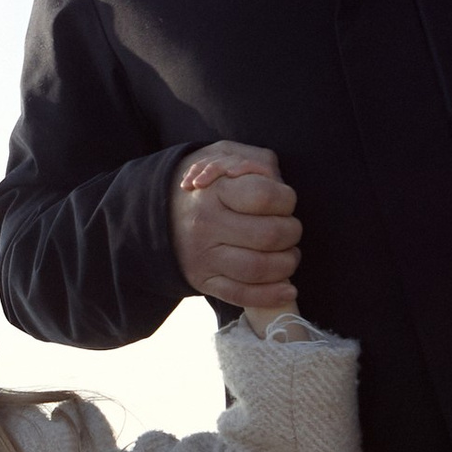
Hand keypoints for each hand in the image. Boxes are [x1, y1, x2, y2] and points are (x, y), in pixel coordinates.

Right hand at [170, 143, 300, 309]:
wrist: (160, 212)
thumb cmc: (208, 183)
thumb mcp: (226, 156)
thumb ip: (257, 163)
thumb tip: (277, 182)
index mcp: (214, 190)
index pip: (265, 196)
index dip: (287, 199)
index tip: (284, 201)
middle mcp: (206, 225)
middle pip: (269, 235)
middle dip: (292, 233)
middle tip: (290, 230)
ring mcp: (203, 257)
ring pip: (259, 268)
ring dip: (287, 264)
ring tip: (288, 255)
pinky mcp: (204, 281)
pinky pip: (242, 295)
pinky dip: (271, 295)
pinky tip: (288, 290)